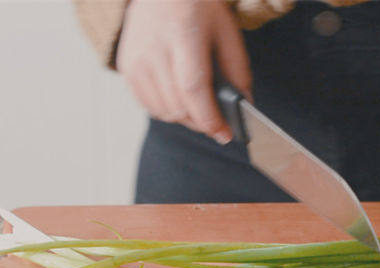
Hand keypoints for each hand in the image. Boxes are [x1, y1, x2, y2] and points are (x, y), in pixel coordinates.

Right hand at [116, 0, 250, 143]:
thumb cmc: (197, 7)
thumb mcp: (227, 31)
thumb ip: (238, 70)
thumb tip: (245, 106)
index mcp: (182, 34)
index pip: (193, 88)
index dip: (209, 117)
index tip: (225, 134)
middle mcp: (153, 48)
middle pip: (178, 106)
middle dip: (202, 122)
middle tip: (218, 123)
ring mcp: (135, 59)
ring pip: (163, 111)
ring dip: (186, 119)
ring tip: (200, 111)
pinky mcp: (125, 67)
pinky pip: (148, 106)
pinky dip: (167, 111)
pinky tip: (180, 102)